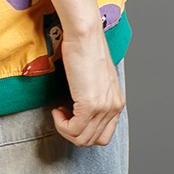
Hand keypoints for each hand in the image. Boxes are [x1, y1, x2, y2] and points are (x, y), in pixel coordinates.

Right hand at [51, 28, 124, 146]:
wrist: (85, 34)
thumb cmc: (86, 47)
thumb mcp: (97, 76)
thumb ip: (95, 93)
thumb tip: (80, 104)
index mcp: (116, 101)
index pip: (103, 134)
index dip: (84, 130)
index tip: (70, 115)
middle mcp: (113, 107)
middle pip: (92, 139)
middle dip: (72, 132)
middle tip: (61, 115)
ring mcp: (103, 107)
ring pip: (82, 138)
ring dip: (65, 130)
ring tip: (58, 112)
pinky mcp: (90, 105)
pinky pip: (74, 130)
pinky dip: (61, 125)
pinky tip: (57, 110)